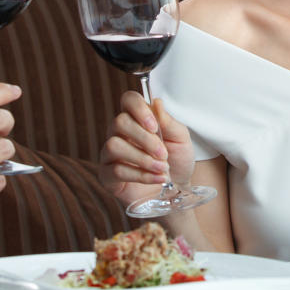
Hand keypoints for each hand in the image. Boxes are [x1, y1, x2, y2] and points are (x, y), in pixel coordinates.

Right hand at [99, 91, 194, 207]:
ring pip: (114, 145)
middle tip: (163, 154)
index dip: (139, 109)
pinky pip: (116, 170)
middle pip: (119, 122)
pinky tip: (157, 179)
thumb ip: (168, 122)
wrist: (178, 190)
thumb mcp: (181, 139)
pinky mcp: (107, 175)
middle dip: (145, 139)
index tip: (154, 126)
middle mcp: (120, 133)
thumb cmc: (177, 161)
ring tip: (162, 168)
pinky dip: (141, 175)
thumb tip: (156, 103)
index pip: (128, 100)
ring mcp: (111, 154)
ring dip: (142, 158)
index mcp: (137, 119)